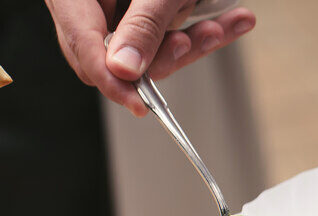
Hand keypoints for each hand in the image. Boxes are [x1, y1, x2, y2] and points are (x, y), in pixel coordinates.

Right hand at [44, 0, 256, 116]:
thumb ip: (142, 26)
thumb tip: (123, 72)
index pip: (82, 48)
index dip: (111, 80)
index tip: (141, 103)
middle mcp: (88, 1)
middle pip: (117, 55)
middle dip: (165, 54)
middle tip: (196, 41)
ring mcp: (114, 6)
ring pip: (148, 48)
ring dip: (193, 41)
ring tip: (223, 26)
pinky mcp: (142, 9)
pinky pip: (167, 32)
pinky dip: (201, 28)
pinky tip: (235, 22)